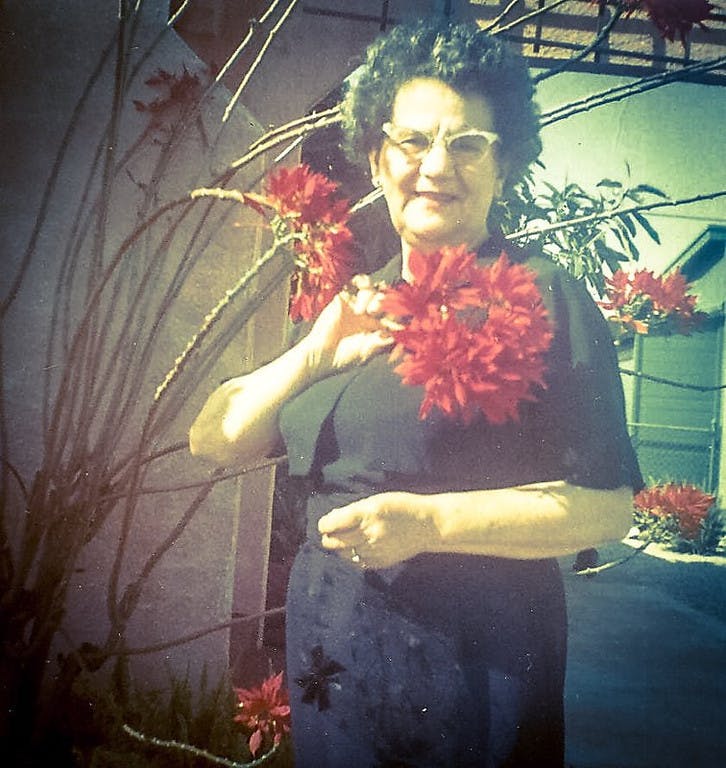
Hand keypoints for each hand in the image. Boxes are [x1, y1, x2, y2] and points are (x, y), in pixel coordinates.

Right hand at [303, 274, 393, 376]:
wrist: (321, 353)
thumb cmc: (344, 357)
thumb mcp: (366, 353)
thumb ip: (382, 344)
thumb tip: (397, 334)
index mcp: (383, 328)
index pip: (399, 315)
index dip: (400, 313)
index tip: (394, 318)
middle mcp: (375, 315)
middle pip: (389, 299)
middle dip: (386, 303)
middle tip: (374, 313)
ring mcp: (361, 305)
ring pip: (377, 290)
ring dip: (371, 297)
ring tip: (360, 312)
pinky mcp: (347, 297)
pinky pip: (361, 281)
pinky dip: (363, 281)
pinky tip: (359, 288)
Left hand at [318, 492, 435, 568]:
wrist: (428, 525)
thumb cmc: (402, 507)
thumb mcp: (377, 501)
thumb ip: (354, 511)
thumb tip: (332, 520)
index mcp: (368, 513)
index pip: (333, 524)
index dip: (324, 525)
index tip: (324, 524)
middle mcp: (370, 533)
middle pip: (335, 542)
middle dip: (328, 538)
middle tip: (330, 534)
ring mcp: (375, 550)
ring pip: (344, 554)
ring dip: (340, 548)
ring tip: (345, 540)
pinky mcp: (381, 562)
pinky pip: (357, 563)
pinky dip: (353, 557)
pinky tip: (357, 548)